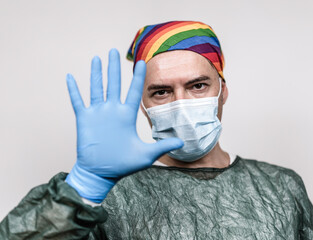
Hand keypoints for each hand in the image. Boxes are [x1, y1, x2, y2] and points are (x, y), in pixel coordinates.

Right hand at [65, 49, 182, 202]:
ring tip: (97, 58)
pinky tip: (70, 77)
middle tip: (115, 51)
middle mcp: (112, 111)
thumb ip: (162, 146)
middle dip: (114, 68)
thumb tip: (182, 143)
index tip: (142, 62)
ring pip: (97, 88)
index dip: (137, 77)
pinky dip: (74, 90)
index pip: (134, 91)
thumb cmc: (123, 165)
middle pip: (114, 84)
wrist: (101, 173)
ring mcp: (98, 113)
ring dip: (96, 73)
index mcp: (126, 115)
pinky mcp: (84, 119)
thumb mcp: (146, 155)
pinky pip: (78, 101)